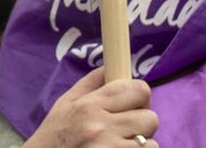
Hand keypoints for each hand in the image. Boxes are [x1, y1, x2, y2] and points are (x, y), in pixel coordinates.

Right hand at [20, 68, 159, 146]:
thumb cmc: (55, 134)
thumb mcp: (65, 103)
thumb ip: (90, 83)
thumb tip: (111, 66)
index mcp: (90, 104)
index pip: (138, 90)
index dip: (139, 96)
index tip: (132, 104)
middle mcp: (101, 126)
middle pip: (150, 117)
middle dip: (142, 122)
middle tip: (126, 128)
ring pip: (151, 142)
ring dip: (140, 143)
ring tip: (121, 143)